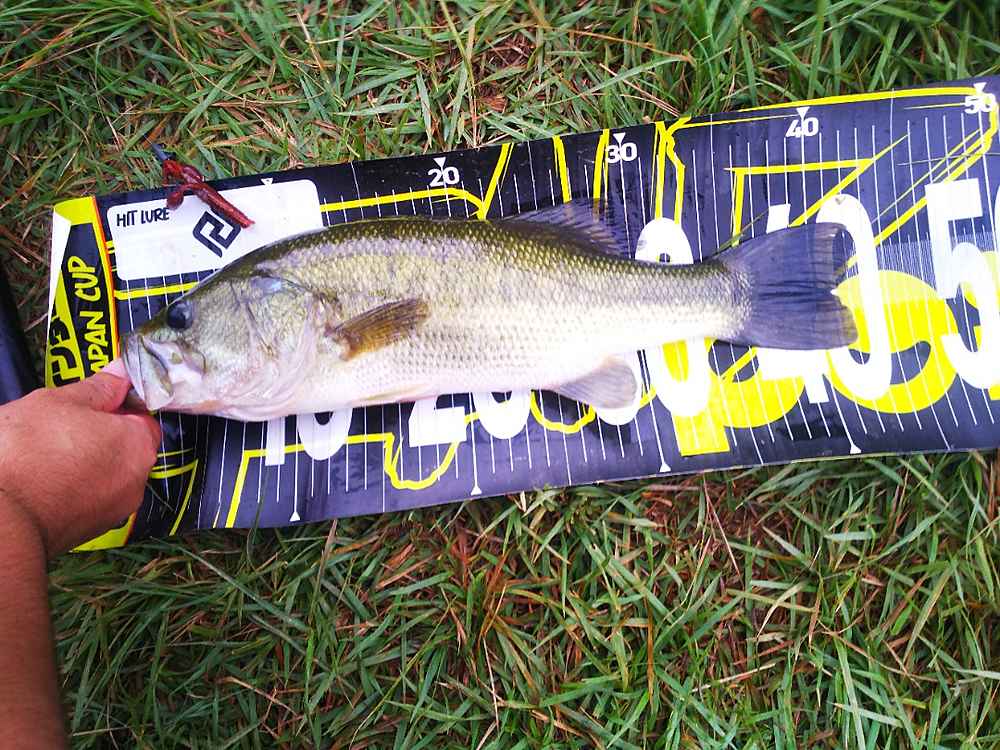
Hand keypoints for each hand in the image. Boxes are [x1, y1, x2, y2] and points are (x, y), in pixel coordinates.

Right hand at [0, 360, 159, 556]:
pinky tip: (44, 478)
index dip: (118, 406)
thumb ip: (99, 388)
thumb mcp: (59, 403)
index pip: (142, 417)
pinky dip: (73, 487)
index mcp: (138, 444)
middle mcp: (136, 480)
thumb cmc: (27, 458)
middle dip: (100, 435)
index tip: (95, 403)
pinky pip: (89, 498)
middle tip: (63, 425)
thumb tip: (119, 374)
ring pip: (106, 474)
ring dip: (85, 462)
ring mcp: (114, 509)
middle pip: (126, 447)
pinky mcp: (90, 530)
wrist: (1, 518)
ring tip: (47, 453)